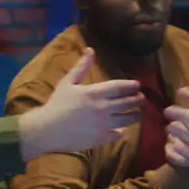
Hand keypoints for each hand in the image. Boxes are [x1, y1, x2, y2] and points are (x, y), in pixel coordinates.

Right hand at [20, 48, 143, 158]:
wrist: (47, 129)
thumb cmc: (57, 104)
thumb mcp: (68, 82)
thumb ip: (82, 67)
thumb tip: (91, 50)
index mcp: (96, 92)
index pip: (120, 87)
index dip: (131, 86)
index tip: (138, 86)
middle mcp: (103, 108)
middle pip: (127, 103)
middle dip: (138, 100)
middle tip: (142, 98)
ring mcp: (103, 124)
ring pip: (127, 120)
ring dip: (134, 116)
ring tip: (138, 114)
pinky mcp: (101, 138)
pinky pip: (117, 135)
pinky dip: (121, 131)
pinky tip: (121, 129)